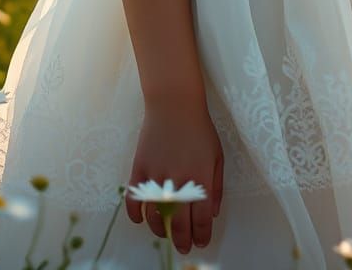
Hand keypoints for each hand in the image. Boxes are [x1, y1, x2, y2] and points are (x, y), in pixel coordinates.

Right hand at [125, 99, 223, 253]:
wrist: (174, 104)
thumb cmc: (199, 128)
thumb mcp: (217, 155)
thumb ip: (216, 186)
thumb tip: (212, 213)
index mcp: (201, 179)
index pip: (201, 219)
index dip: (201, 235)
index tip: (200, 242)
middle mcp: (179, 181)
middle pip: (179, 224)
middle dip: (182, 240)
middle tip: (183, 246)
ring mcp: (157, 175)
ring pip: (155, 216)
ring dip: (160, 230)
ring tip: (164, 233)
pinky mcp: (140, 168)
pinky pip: (134, 199)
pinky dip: (136, 214)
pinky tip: (141, 219)